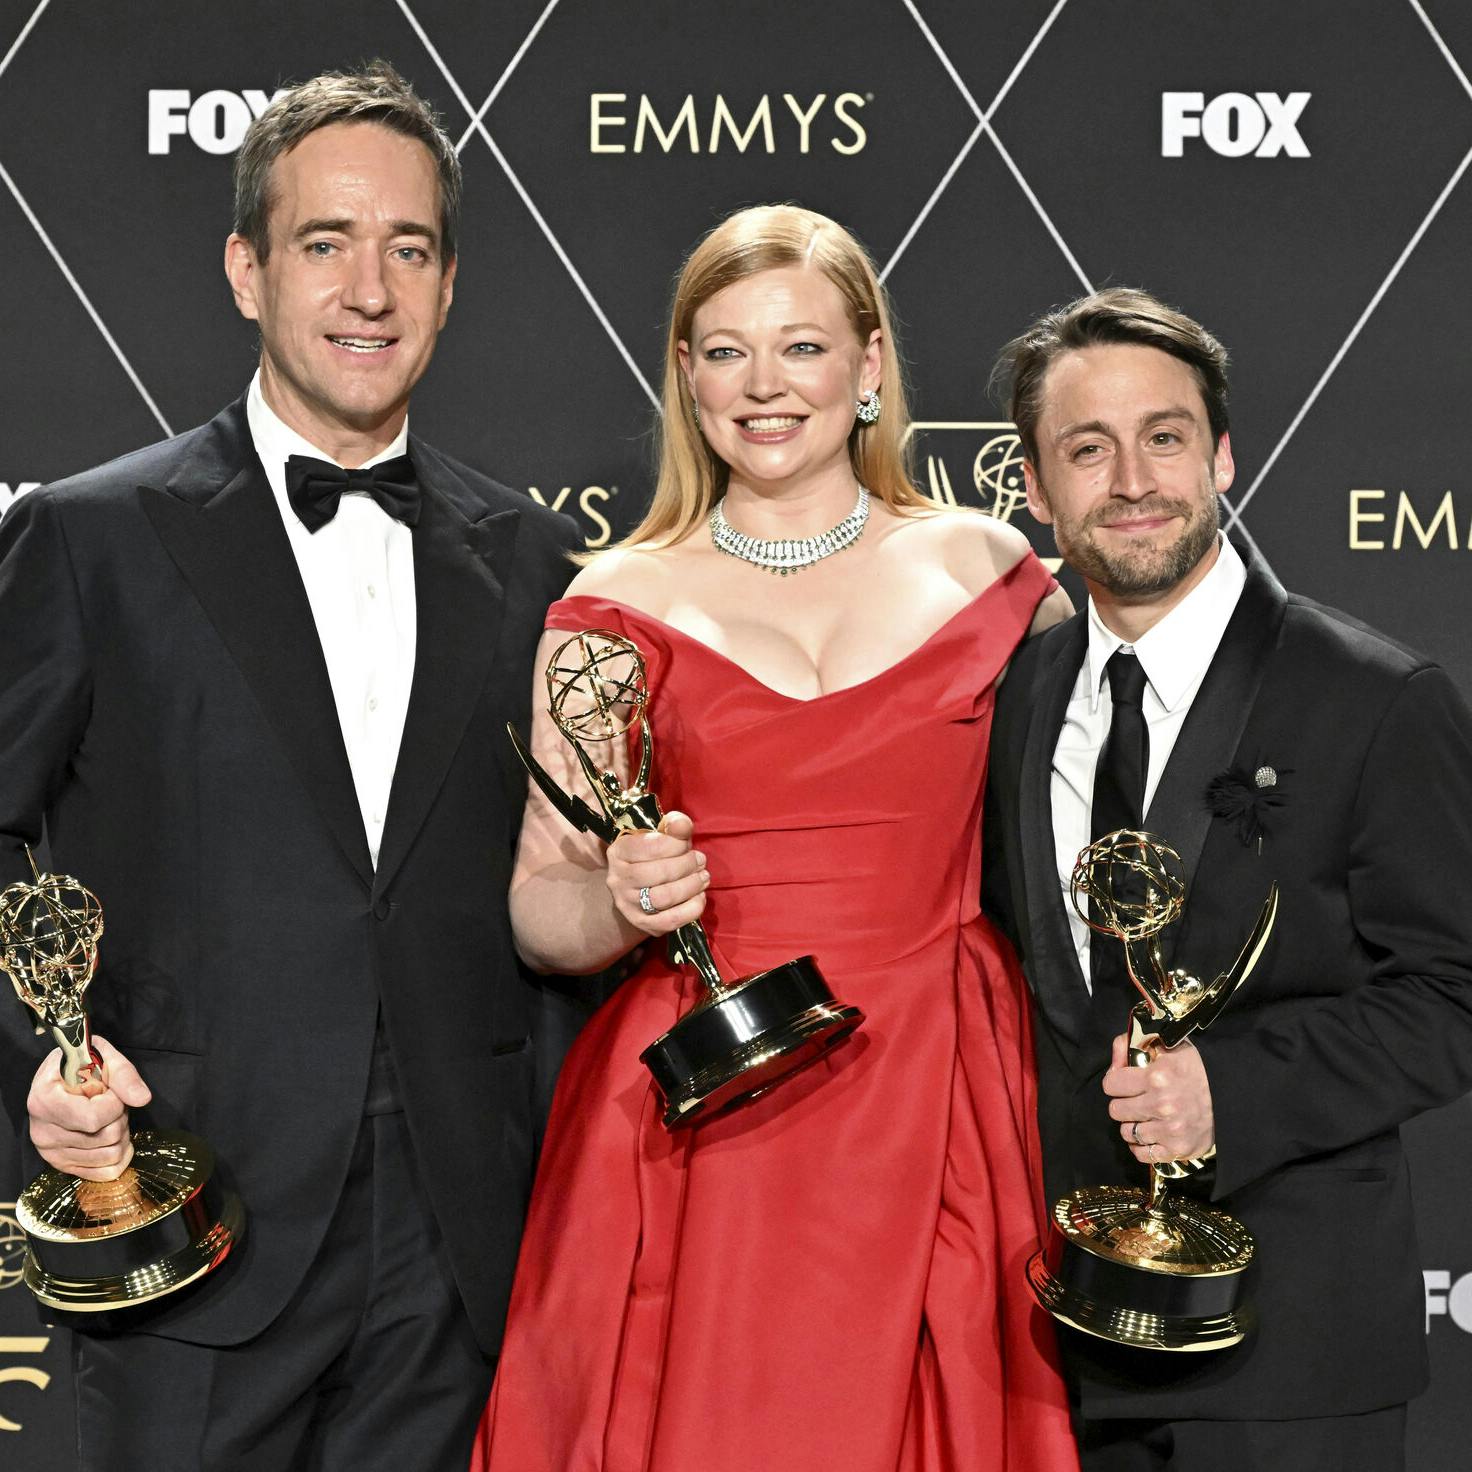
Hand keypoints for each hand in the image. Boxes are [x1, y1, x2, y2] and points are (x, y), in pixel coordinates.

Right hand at [27, 1035, 151, 1181]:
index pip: (94, 1119)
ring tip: (108, 1116)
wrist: (62, 1076)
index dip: (115, 1103)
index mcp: (44, 1101)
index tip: (108, 1089)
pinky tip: (114, 1137)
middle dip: (120, 1116)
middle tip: (110, 1102)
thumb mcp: (104, 1056)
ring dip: (120, 1134)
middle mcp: (42, 1132)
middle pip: (106, 1137)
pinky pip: (104, 1173)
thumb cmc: (82, 1064)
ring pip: (110, 1155)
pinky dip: (119, 1155)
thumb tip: (142, 1099)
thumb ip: (124, 1075)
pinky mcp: (62, 1165)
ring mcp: (50, 1152)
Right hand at [606, 811, 708, 937]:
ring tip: (703, 877)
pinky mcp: (642, 923)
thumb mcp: (660, 836)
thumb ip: (673, 826)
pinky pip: (671, 920)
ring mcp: (627, 904)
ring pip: (665, 897)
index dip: (676, 844)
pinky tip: (699, 896)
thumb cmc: (653, 857)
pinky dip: (692, 908)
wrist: (637, 888)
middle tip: (700, 860)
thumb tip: (682, 825)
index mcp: (618, 851)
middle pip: (660, 873)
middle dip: (687, 865)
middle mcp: (618, 879)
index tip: (687, 844)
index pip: (650, 846)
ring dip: (691, 885)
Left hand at [1103, 1033, 1214, 1163]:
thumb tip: (1113, 1061)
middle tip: (1136, 1099)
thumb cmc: (1197, 1069)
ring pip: (1127, 1133)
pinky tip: (1150, 1135)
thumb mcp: (1167, 1046)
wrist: (1232, 1095)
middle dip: (1123, 1103)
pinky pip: (1143, 1154)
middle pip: (1116, 1111)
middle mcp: (1161, 1105)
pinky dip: (1142, 1147)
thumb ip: (1130, 1045)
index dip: (1115, 1082)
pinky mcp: (1178, 1149)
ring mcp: (1170, 1130)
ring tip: (1146, 1117)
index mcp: (1156, 1077)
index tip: (1123, 1082)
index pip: (1110, 1085)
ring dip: (1133, 1125)